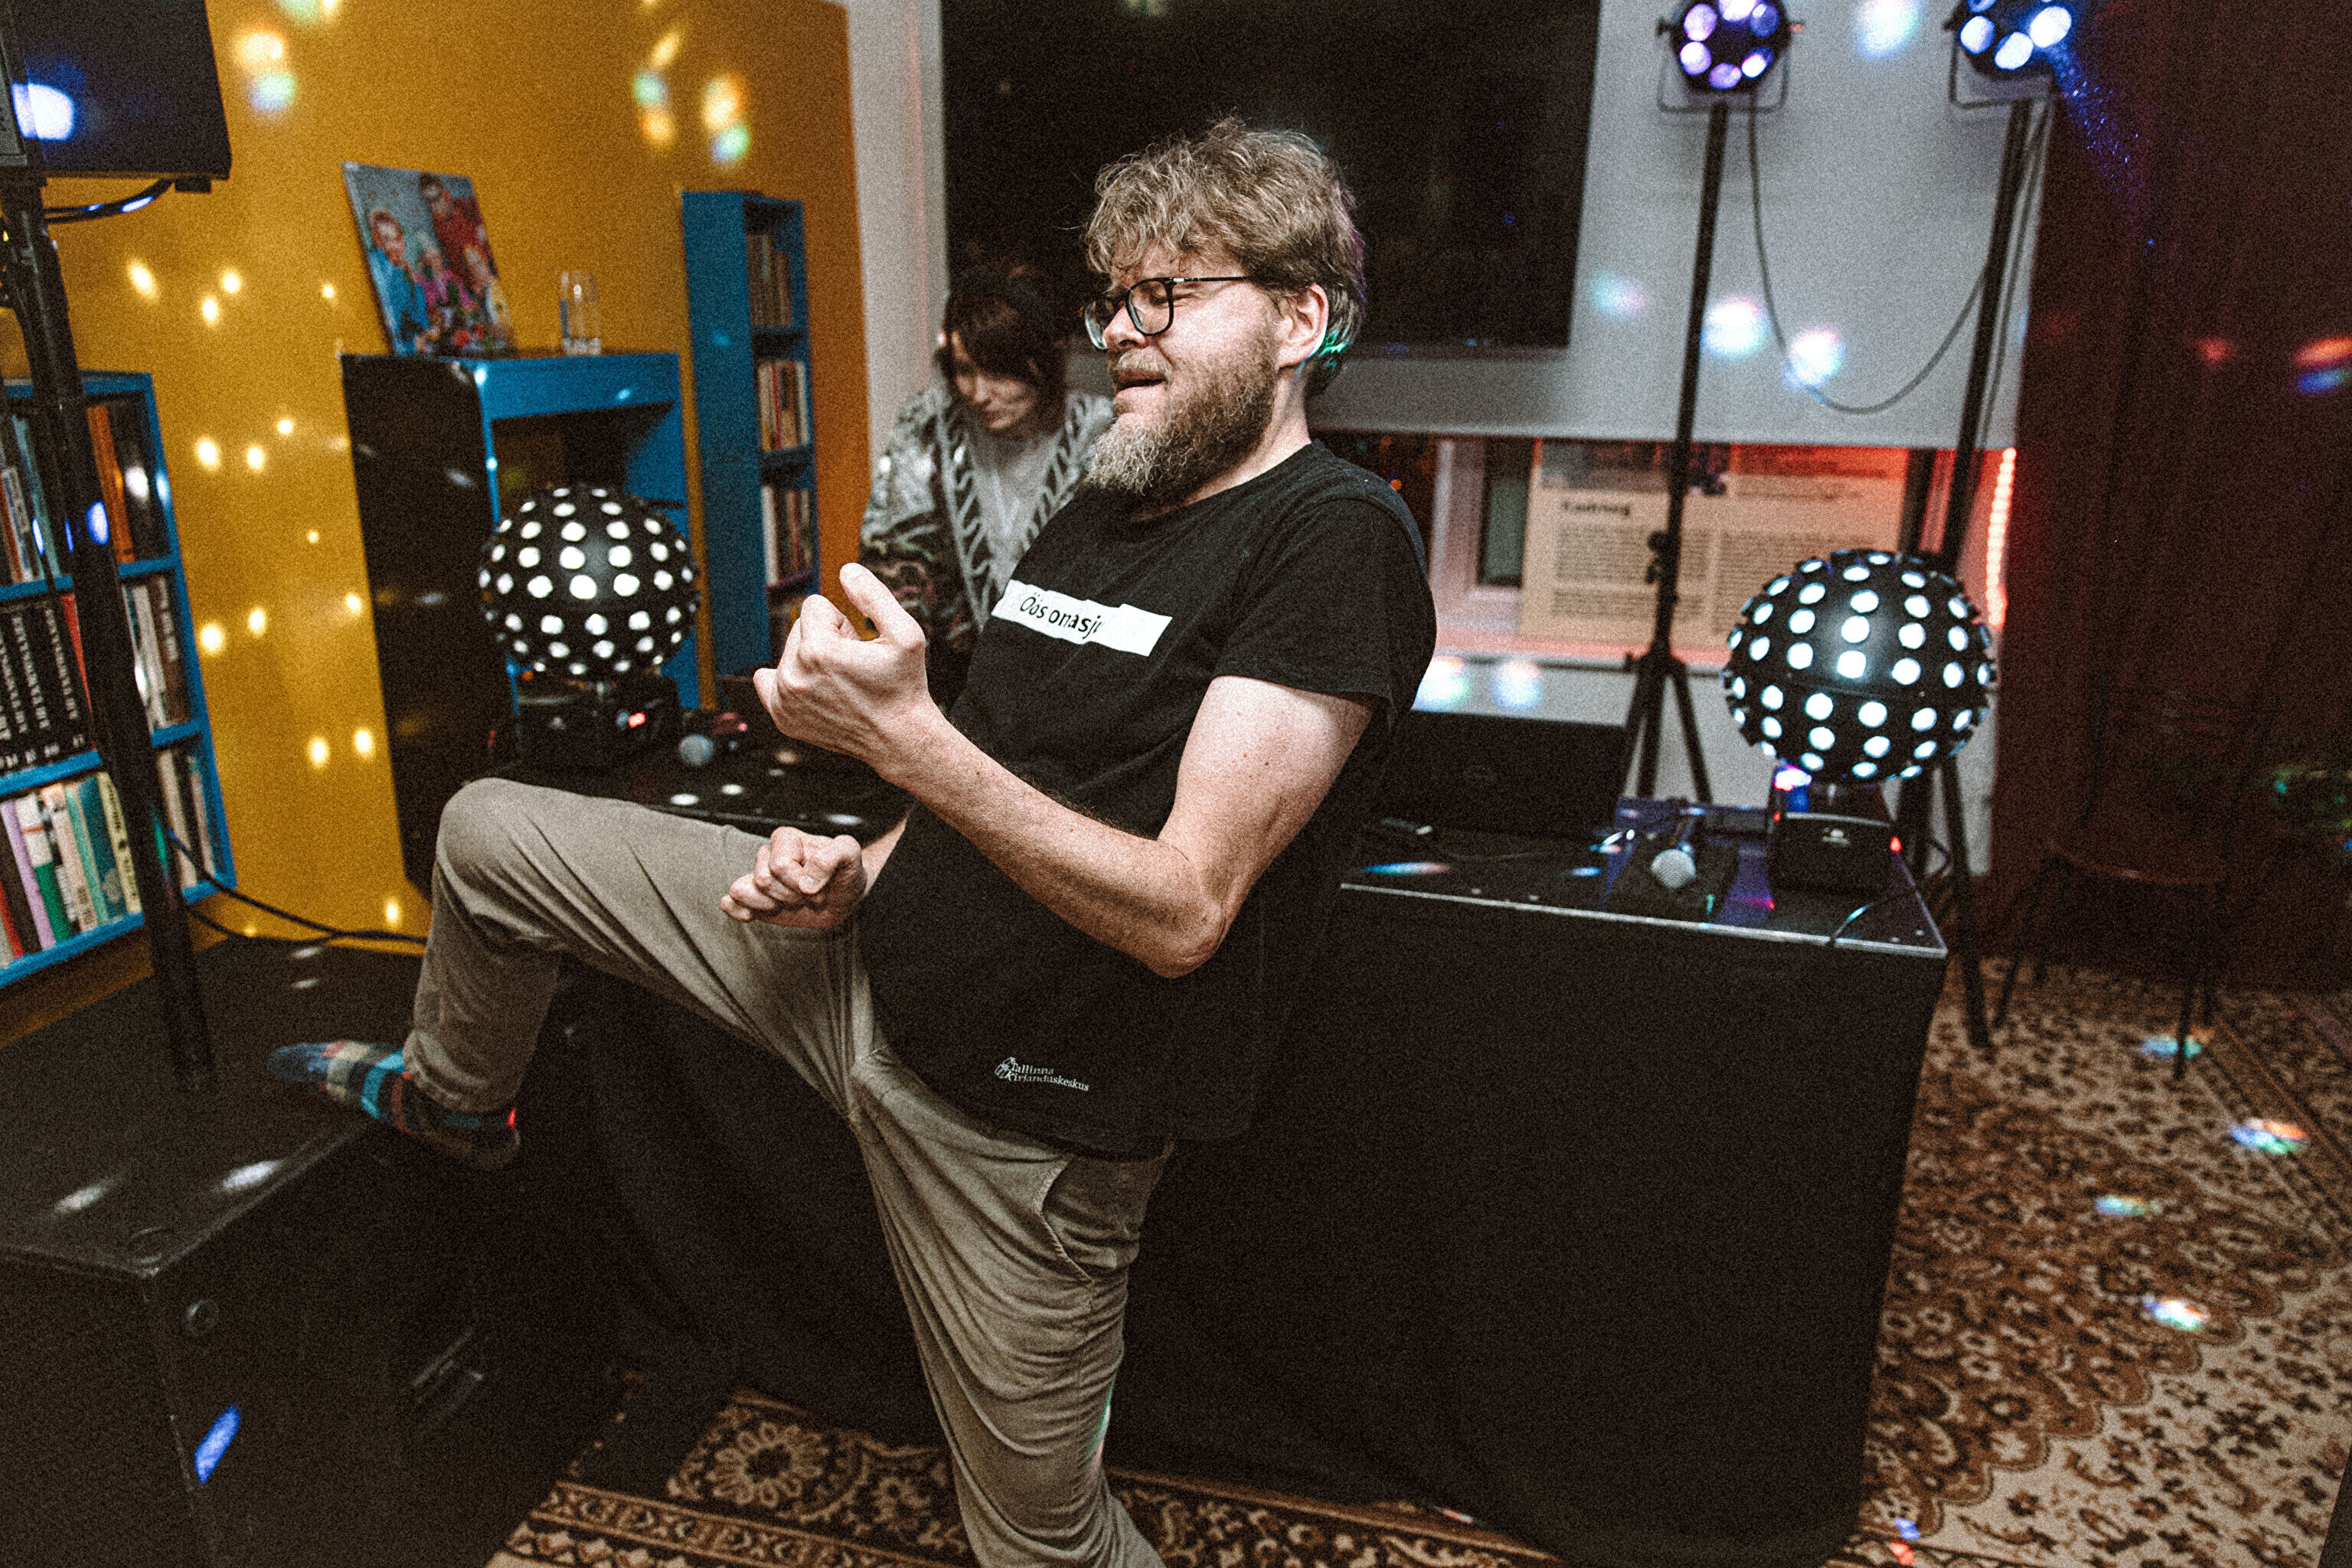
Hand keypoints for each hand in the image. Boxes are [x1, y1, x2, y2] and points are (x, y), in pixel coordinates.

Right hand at [720, 825, 867, 927]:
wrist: (843, 897)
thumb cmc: (844, 873)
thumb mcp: (851, 856)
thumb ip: (834, 856)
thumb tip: (807, 883)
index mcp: (786, 839)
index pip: (780, 865)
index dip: (802, 882)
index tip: (820, 885)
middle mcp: (768, 855)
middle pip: (764, 881)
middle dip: (791, 895)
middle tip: (809, 895)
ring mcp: (758, 877)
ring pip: (743, 892)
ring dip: (772, 905)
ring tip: (792, 901)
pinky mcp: (754, 899)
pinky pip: (730, 903)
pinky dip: (740, 911)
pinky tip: (759, 914)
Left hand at [753, 562, 936, 776]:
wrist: (899, 739)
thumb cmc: (904, 686)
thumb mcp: (905, 634)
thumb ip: (874, 595)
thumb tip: (846, 569)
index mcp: (817, 650)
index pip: (814, 606)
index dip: (842, 622)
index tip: (858, 646)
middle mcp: (792, 675)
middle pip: (798, 627)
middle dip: (824, 638)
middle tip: (852, 665)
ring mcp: (784, 699)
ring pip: (788, 652)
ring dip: (811, 659)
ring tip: (841, 682)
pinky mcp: (782, 716)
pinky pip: (767, 680)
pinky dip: (788, 679)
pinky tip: (815, 690)